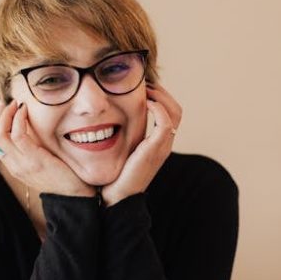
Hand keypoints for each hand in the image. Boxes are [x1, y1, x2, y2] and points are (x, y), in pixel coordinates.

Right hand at [0, 100, 95, 196]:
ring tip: (16, 104)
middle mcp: (14, 165)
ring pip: (0, 135)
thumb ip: (32, 141)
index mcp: (14, 165)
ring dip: (5, 115)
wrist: (75, 194)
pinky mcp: (34, 160)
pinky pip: (18, 136)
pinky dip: (18, 119)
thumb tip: (25, 121)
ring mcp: (22, 164)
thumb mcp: (42, 155)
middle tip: (8, 102)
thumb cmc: (62, 173)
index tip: (0, 104)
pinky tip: (25, 110)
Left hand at [100, 83, 181, 205]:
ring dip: (161, 95)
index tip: (141, 86)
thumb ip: (121, 135)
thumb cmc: (114, 175)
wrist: (116, 197)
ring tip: (145, 88)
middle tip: (143, 82)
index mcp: (157, 143)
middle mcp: (164, 144)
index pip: (170, 112)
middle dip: (162, 91)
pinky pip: (166, 122)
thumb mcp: (119, 150)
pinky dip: (158, 108)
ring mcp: (162, 147)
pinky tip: (145, 102)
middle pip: (176, 108)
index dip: (159, 96)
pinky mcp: (155, 150)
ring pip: (175, 112)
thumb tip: (104, 118)